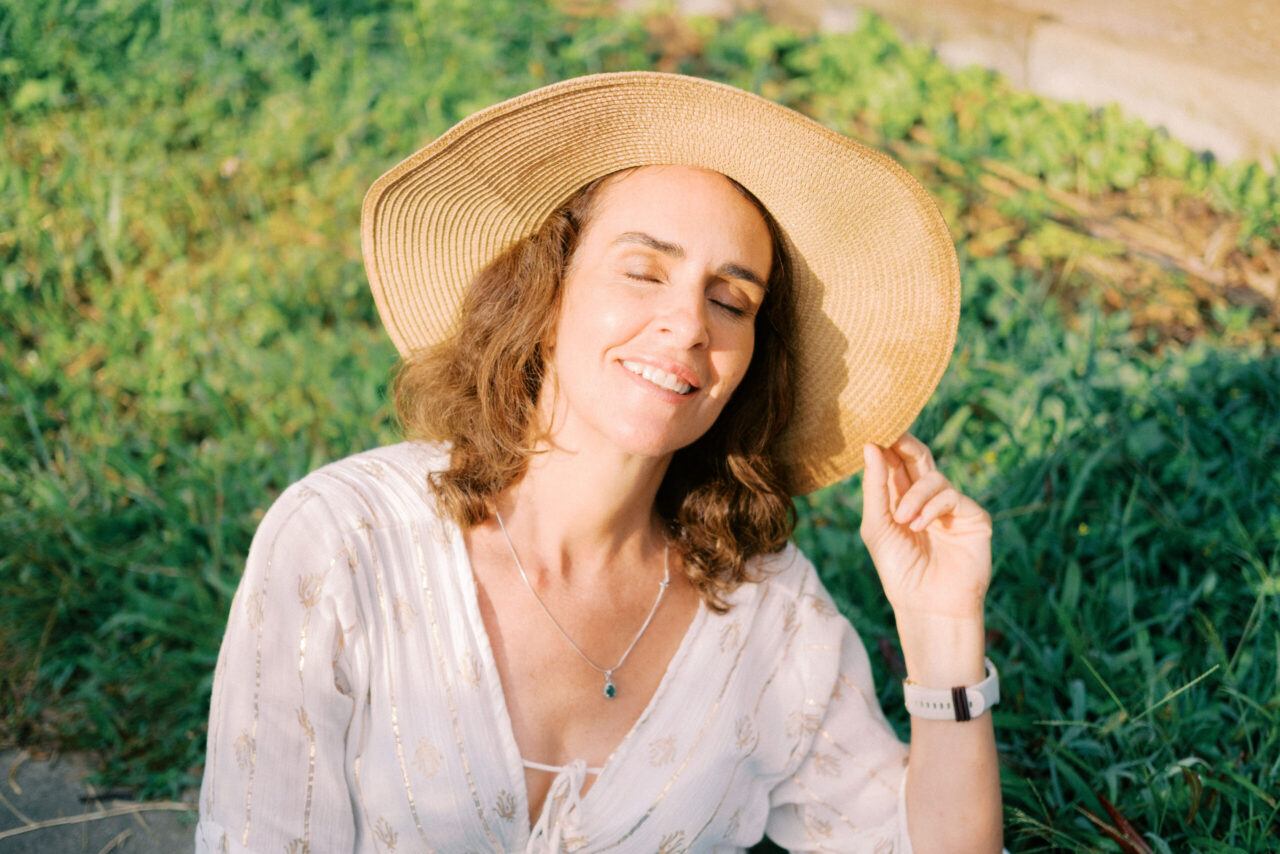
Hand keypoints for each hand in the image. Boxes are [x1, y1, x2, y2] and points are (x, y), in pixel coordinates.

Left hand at [860, 435, 991, 620]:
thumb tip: (870, 446)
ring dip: (914, 496)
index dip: (886, 445)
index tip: (872, 429)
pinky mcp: (973, 517)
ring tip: (903, 520)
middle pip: (919, 458)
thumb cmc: (898, 569)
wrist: (928, 605)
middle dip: (905, 445)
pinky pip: (951, 496)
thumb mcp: (877, 526)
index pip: (896, 462)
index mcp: (901, 498)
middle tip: (891, 435)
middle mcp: (927, 498)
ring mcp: (952, 507)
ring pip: (934, 478)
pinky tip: (919, 526)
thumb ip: (875, 487)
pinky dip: (932, 508)